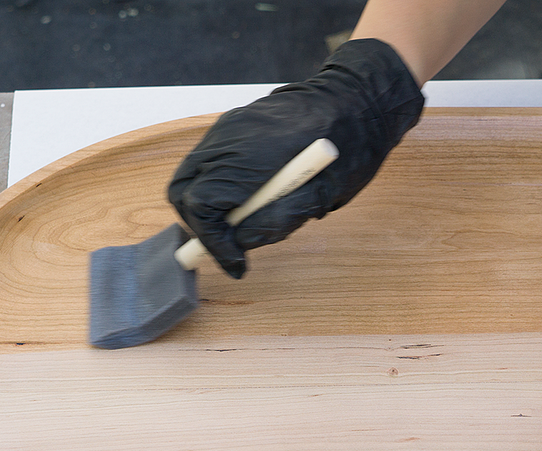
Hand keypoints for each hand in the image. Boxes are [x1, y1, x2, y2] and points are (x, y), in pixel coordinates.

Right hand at [167, 38, 422, 277]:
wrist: (357, 97)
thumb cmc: (350, 146)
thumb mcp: (320, 196)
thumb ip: (275, 222)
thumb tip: (240, 245)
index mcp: (250, 156)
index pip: (202, 206)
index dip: (213, 242)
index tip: (235, 263)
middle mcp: (228, 139)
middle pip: (183, 192)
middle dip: (200, 226)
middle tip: (229, 247)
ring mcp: (226, 129)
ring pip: (190, 176)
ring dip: (205, 207)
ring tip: (237, 224)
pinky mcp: (231, 125)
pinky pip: (206, 162)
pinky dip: (212, 187)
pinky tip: (244, 198)